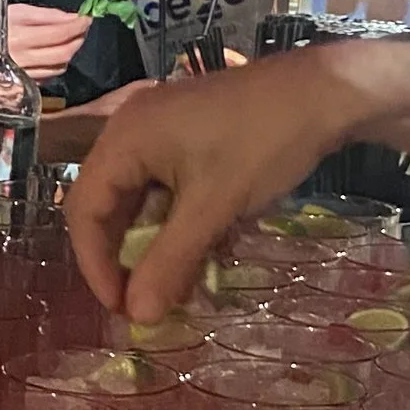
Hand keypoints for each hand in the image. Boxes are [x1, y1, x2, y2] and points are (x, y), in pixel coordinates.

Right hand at [0, 4, 89, 82]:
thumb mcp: (10, 11)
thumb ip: (43, 16)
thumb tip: (72, 17)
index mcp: (20, 36)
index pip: (62, 33)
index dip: (80, 25)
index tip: (89, 15)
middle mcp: (23, 60)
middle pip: (64, 53)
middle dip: (78, 39)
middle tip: (82, 26)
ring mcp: (21, 76)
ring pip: (58, 67)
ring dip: (69, 52)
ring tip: (70, 38)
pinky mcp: (18, 85)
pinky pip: (47, 77)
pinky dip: (57, 64)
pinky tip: (54, 54)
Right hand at [66, 60, 363, 318]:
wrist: (326, 92)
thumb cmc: (263, 142)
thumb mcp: (214, 206)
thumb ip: (171, 261)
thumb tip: (139, 316)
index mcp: (124, 139)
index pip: (83, 209)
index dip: (94, 264)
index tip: (121, 307)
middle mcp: (131, 131)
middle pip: (107, 204)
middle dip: (123, 257)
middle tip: (145, 301)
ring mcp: (161, 130)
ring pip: (139, 199)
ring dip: (154, 244)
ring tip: (177, 284)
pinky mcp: (189, 136)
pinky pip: (166, 187)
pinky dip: (177, 222)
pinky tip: (203, 249)